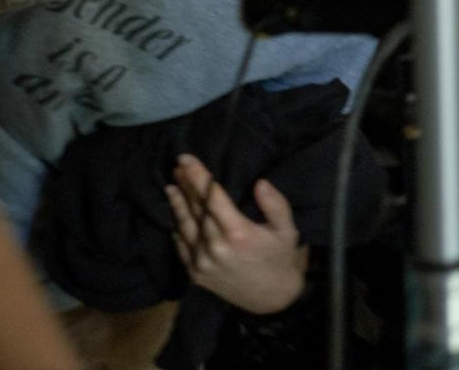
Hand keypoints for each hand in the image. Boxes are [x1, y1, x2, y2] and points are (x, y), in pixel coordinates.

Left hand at [165, 155, 308, 314]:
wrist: (271, 299)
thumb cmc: (281, 259)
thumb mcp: (287, 229)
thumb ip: (275, 204)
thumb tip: (260, 182)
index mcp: (238, 232)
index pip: (212, 196)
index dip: (198, 176)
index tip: (186, 159)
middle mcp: (215, 246)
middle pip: (196, 208)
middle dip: (186, 185)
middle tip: (177, 166)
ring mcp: (202, 261)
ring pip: (185, 227)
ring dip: (177, 205)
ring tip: (171, 187)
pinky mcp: (196, 274)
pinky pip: (182, 248)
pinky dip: (178, 230)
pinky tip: (175, 218)